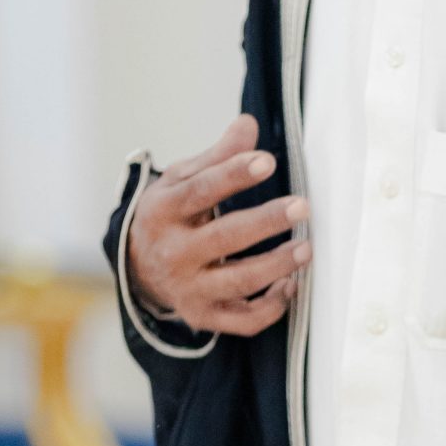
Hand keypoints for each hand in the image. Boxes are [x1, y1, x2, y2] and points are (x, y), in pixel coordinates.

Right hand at [127, 112, 310, 336]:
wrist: (139, 266)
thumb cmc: (172, 214)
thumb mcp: (182, 180)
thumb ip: (218, 156)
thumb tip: (248, 124)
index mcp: (163, 211)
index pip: (200, 191)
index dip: (233, 175)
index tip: (267, 162)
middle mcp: (172, 253)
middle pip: (223, 239)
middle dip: (265, 222)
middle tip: (302, 206)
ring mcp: (188, 288)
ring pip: (237, 282)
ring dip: (276, 266)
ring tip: (306, 247)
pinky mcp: (204, 315)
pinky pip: (242, 321)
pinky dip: (271, 307)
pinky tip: (290, 284)